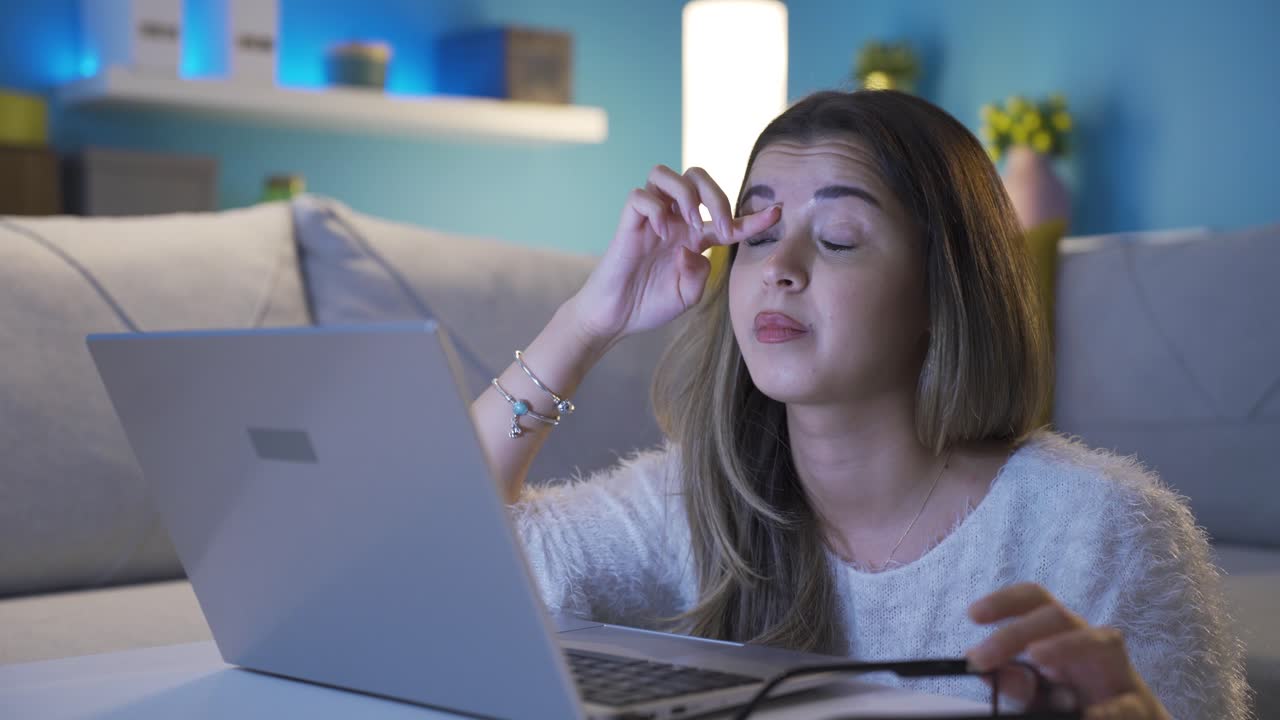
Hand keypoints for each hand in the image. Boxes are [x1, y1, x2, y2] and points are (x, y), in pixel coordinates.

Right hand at [569, 164, 780, 346]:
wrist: (617, 317)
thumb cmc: (650, 304)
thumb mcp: (689, 294)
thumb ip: (701, 271)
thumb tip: (694, 247)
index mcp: (692, 236)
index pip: (727, 216)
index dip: (754, 216)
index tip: (777, 214)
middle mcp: (672, 220)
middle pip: (696, 177)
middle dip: (717, 195)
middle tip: (721, 226)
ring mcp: (650, 219)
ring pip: (664, 173)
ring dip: (686, 194)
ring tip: (690, 224)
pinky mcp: (628, 224)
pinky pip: (639, 197)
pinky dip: (655, 209)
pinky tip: (661, 234)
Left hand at [966, 583, 1169, 719]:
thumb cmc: (1079, 706)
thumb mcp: (1040, 698)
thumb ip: (1018, 687)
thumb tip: (989, 673)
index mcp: (1061, 638)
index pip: (1035, 602)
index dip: (1004, 601)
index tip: (973, 614)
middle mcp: (1089, 645)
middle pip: (1057, 616)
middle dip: (1016, 631)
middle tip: (980, 657)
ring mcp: (1118, 672)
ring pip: (1100, 640)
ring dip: (1066, 645)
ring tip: (1036, 656)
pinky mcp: (1139, 706)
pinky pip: (1127, 703)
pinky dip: (1109, 710)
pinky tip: (1088, 716)